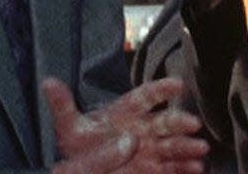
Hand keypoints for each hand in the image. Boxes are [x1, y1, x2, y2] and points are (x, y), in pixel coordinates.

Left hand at [44, 77, 208, 172]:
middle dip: (179, 121)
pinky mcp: (152, 169)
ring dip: (186, 147)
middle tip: (193, 124)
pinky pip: (170, 168)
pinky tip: (197, 168)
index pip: (145, 96)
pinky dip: (184, 168)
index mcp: (125, 112)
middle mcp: (142, 128)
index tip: (178, 84)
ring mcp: (149, 150)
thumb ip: (62, 106)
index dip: (161, 89)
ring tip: (200, 150)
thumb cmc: (79, 146)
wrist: (86, 169)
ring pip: (171, 145)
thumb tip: (48, 82)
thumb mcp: (68, 126)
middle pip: (164, 121)